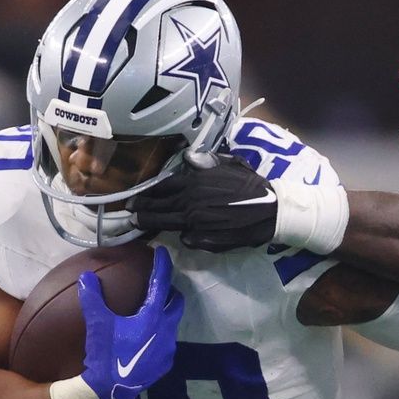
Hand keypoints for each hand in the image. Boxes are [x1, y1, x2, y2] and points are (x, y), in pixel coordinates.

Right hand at [78, 245, 183, 398]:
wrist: (111, 389)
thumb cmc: (106, 353)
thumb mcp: (98, 323)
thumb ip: (93, 298)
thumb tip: (86, 276)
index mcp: (152, 316)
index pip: (161, 283)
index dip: (163, 265)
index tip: (163, 252)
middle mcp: (166, 330)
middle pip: (176, 302)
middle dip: (170, 292)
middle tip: (158, 287)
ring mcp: (168, 348)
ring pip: (172, 323)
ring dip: (165, 314)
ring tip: (151, 313)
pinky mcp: (165, 363)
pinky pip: (167, 342)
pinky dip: (160, 335)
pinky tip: (147, 339)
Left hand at [130, 153, 281, 251]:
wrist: (269, 210)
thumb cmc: (251, 184)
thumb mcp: (230, 164)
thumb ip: (207, 161)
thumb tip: (189, 159)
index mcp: (194, 181)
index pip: (162, 187)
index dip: (148, 192)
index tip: (136, 196)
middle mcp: (189, 202)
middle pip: (157, 207)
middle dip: (141, 209)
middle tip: (129, 211)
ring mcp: (194, 222)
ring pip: (165, 224)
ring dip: (150, 224)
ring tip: (138, 224)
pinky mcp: (203, 239)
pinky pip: (186, 238)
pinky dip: (183, 236)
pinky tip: (177, 235)